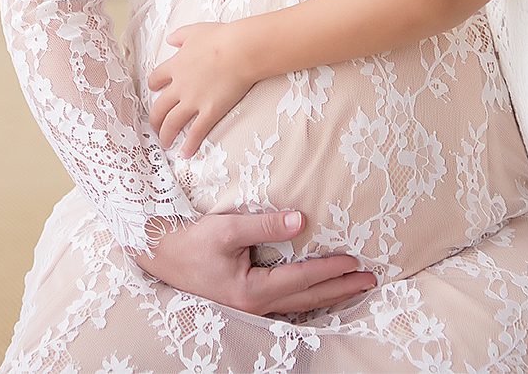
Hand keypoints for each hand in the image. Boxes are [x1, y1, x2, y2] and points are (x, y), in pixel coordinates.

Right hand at [136, 211, 375, 314]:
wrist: (159, 255)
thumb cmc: (189, 241)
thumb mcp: (226, 228)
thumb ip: (264, 226)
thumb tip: (302, 221)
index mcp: (252, 290)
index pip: (301, 278)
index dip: (330, 270)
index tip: (354, 261)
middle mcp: (255, 304)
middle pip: (307, 297)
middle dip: (340, 288)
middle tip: (369, 280)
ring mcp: (250, 306)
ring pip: (299, 302)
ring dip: (328, 294)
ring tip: (353, 287)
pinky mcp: (244, 299)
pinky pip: (286, 300)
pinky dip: (308, 295)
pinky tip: (317, 291)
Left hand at [146, 21, 259, 156]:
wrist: (239, 50)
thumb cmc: (220, 37)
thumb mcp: (194, 31)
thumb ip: (180, 36)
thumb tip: (170, 39)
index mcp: (175, 66)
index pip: (156, 79)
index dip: (154, 86)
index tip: (155, 90)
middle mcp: (179, 86)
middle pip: (159, 106)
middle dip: (154, 119)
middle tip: (154, 126)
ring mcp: (193, 100)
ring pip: (172, 122)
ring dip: (166, 135)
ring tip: (165, 143)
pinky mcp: (209, 111)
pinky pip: (195, 132)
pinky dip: (189, 144)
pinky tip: (185, 153)